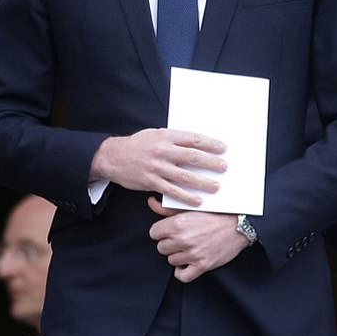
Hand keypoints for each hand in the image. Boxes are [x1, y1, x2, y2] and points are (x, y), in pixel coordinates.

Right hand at [89, 129, 227, 206]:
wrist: (113, 156)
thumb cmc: (138, 144)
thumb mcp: (156, 134)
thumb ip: (174, 139)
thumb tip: (196, 144)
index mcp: (166, 136)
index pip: (193, 139)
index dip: (210, 144)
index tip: (223, 148)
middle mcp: (163, 151)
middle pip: (193, 157)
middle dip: (211, 163)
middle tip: (224, 168)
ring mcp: (157, 167)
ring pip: (185, 176)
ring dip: (203, 182)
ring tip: (216, 186)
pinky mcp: (151, 181)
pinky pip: (172, 191)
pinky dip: (186, 196)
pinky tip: (198, 201)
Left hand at [147, 197, 249, 281]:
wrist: (238, 225)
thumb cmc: (215, 214)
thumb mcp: (190, 207)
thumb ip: (167, 208)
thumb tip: (150, 202)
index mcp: (178, 223)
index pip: (153, 233)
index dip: (161, 232)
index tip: (170, 231)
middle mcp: (183, 239)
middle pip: (161, 248)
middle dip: (170, 243)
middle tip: (182, 238)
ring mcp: (193, 254)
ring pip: (171, 260)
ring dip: (179, 255)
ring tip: (189, 247)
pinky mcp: (202, 266)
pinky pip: (182, 276)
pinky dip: (183, 271)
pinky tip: (189, 262)